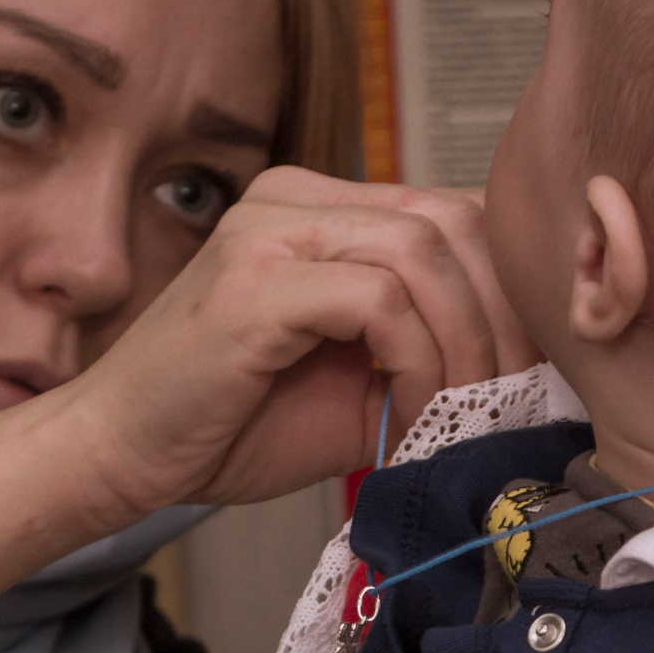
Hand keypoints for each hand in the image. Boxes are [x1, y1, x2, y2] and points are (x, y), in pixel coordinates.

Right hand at [71, 170, 539, 514]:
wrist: (123, 454)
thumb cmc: (232, 422)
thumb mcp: (359, 381)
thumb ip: (428, 349)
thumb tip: (530, 363)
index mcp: (320, 205)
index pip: (453, 212)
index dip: (505, 290)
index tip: (522, 369)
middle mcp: (294, 197)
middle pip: (453, 221)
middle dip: (499, 317)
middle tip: (504, 397)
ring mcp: (269, 232)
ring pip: (424, 253)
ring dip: (461, 345)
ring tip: (453, 413)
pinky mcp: (254, 282)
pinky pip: (379, 301)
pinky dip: (415, 362)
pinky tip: (405, 414)